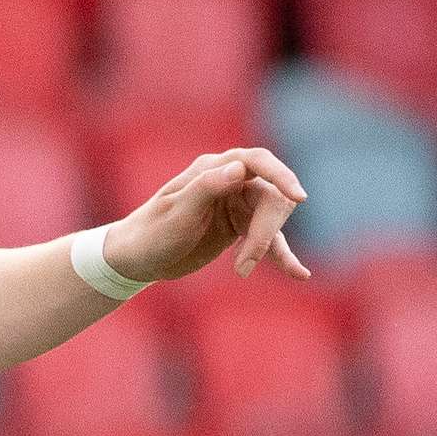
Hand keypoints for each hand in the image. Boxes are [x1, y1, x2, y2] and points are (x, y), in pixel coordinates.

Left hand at [105, 146, 309, 284]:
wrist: (136, 258)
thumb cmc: (151, 233)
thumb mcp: (177, 214)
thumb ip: (207, 188)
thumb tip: (238, 168)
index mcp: (212, 169)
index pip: (257, 162)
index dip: (281, 176)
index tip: (298, 198)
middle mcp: (229, 181)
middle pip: (270, 195)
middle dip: (266, 229)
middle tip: (245, 261)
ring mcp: (236, 203)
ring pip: (272, 218)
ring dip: (267, 246)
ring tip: (240, 270)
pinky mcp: (240, 226)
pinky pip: (269, 238)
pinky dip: (282, 255)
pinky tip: (299, 273)